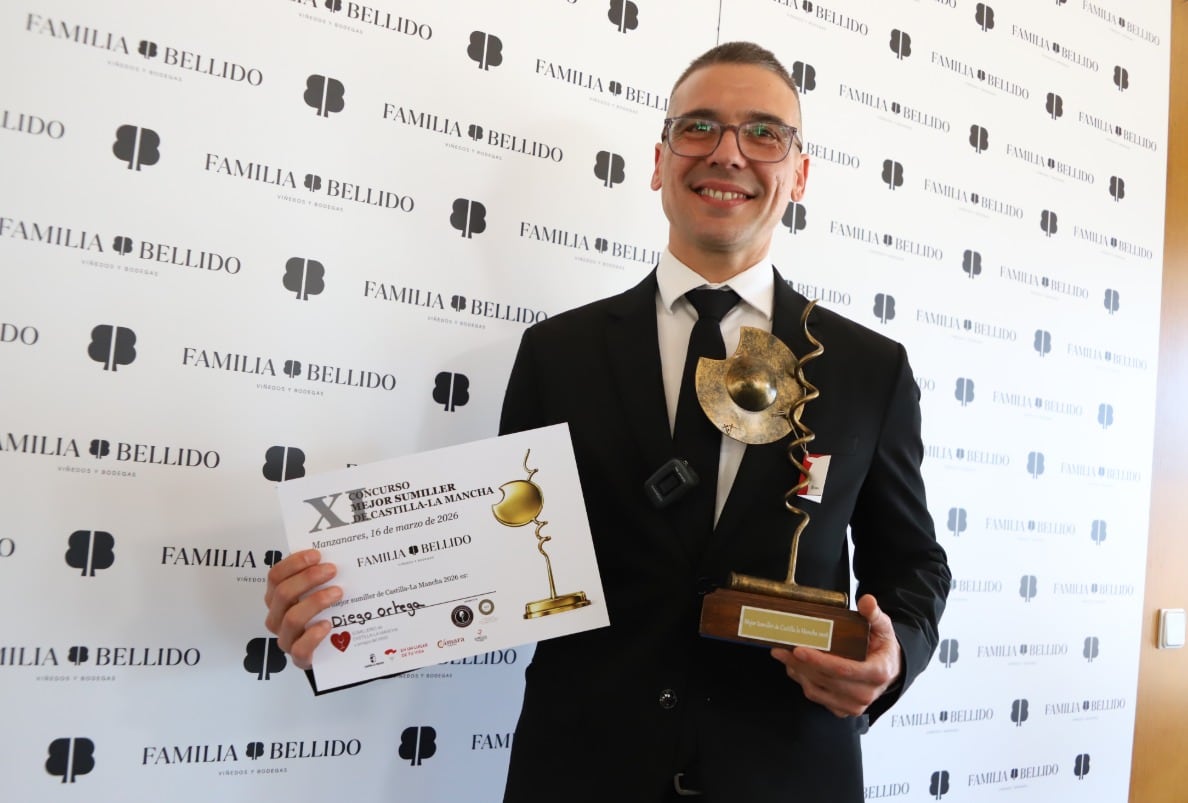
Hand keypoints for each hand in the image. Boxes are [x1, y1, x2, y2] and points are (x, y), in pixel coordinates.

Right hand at [263, 549, 341, 669]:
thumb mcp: (319, 590)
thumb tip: (339, 552)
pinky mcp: (299, 658)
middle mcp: (277, 617)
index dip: (294, 563)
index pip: (275, 576)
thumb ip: (321, 573)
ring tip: (338, 593)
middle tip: (332, 570)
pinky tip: (328, 625)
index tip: (316, 554)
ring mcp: (286, 638)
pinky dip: (313, 635)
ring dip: (315, 602)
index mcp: (277, 598)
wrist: (331, 649)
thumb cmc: (323, 613)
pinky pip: (300, 649)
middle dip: (308, 578)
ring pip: (292, 618)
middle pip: (283, 594)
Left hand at [770, 594, 902, 717]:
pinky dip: (803, 682)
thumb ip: (874, 614)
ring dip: (797, 673)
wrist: (889, 670)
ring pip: (816, 690)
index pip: (843, 669)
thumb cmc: (882, 647)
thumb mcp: (883, 628)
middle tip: (780, 649)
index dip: (818, 661)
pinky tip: (794, 667)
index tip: (798, 649)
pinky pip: (816, 697)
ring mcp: (854, 705)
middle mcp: (866, 693)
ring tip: (783, 655)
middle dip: (799, 664)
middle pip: (825, 679)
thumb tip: (866, 600)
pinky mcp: (843, 710)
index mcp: (877, 673)